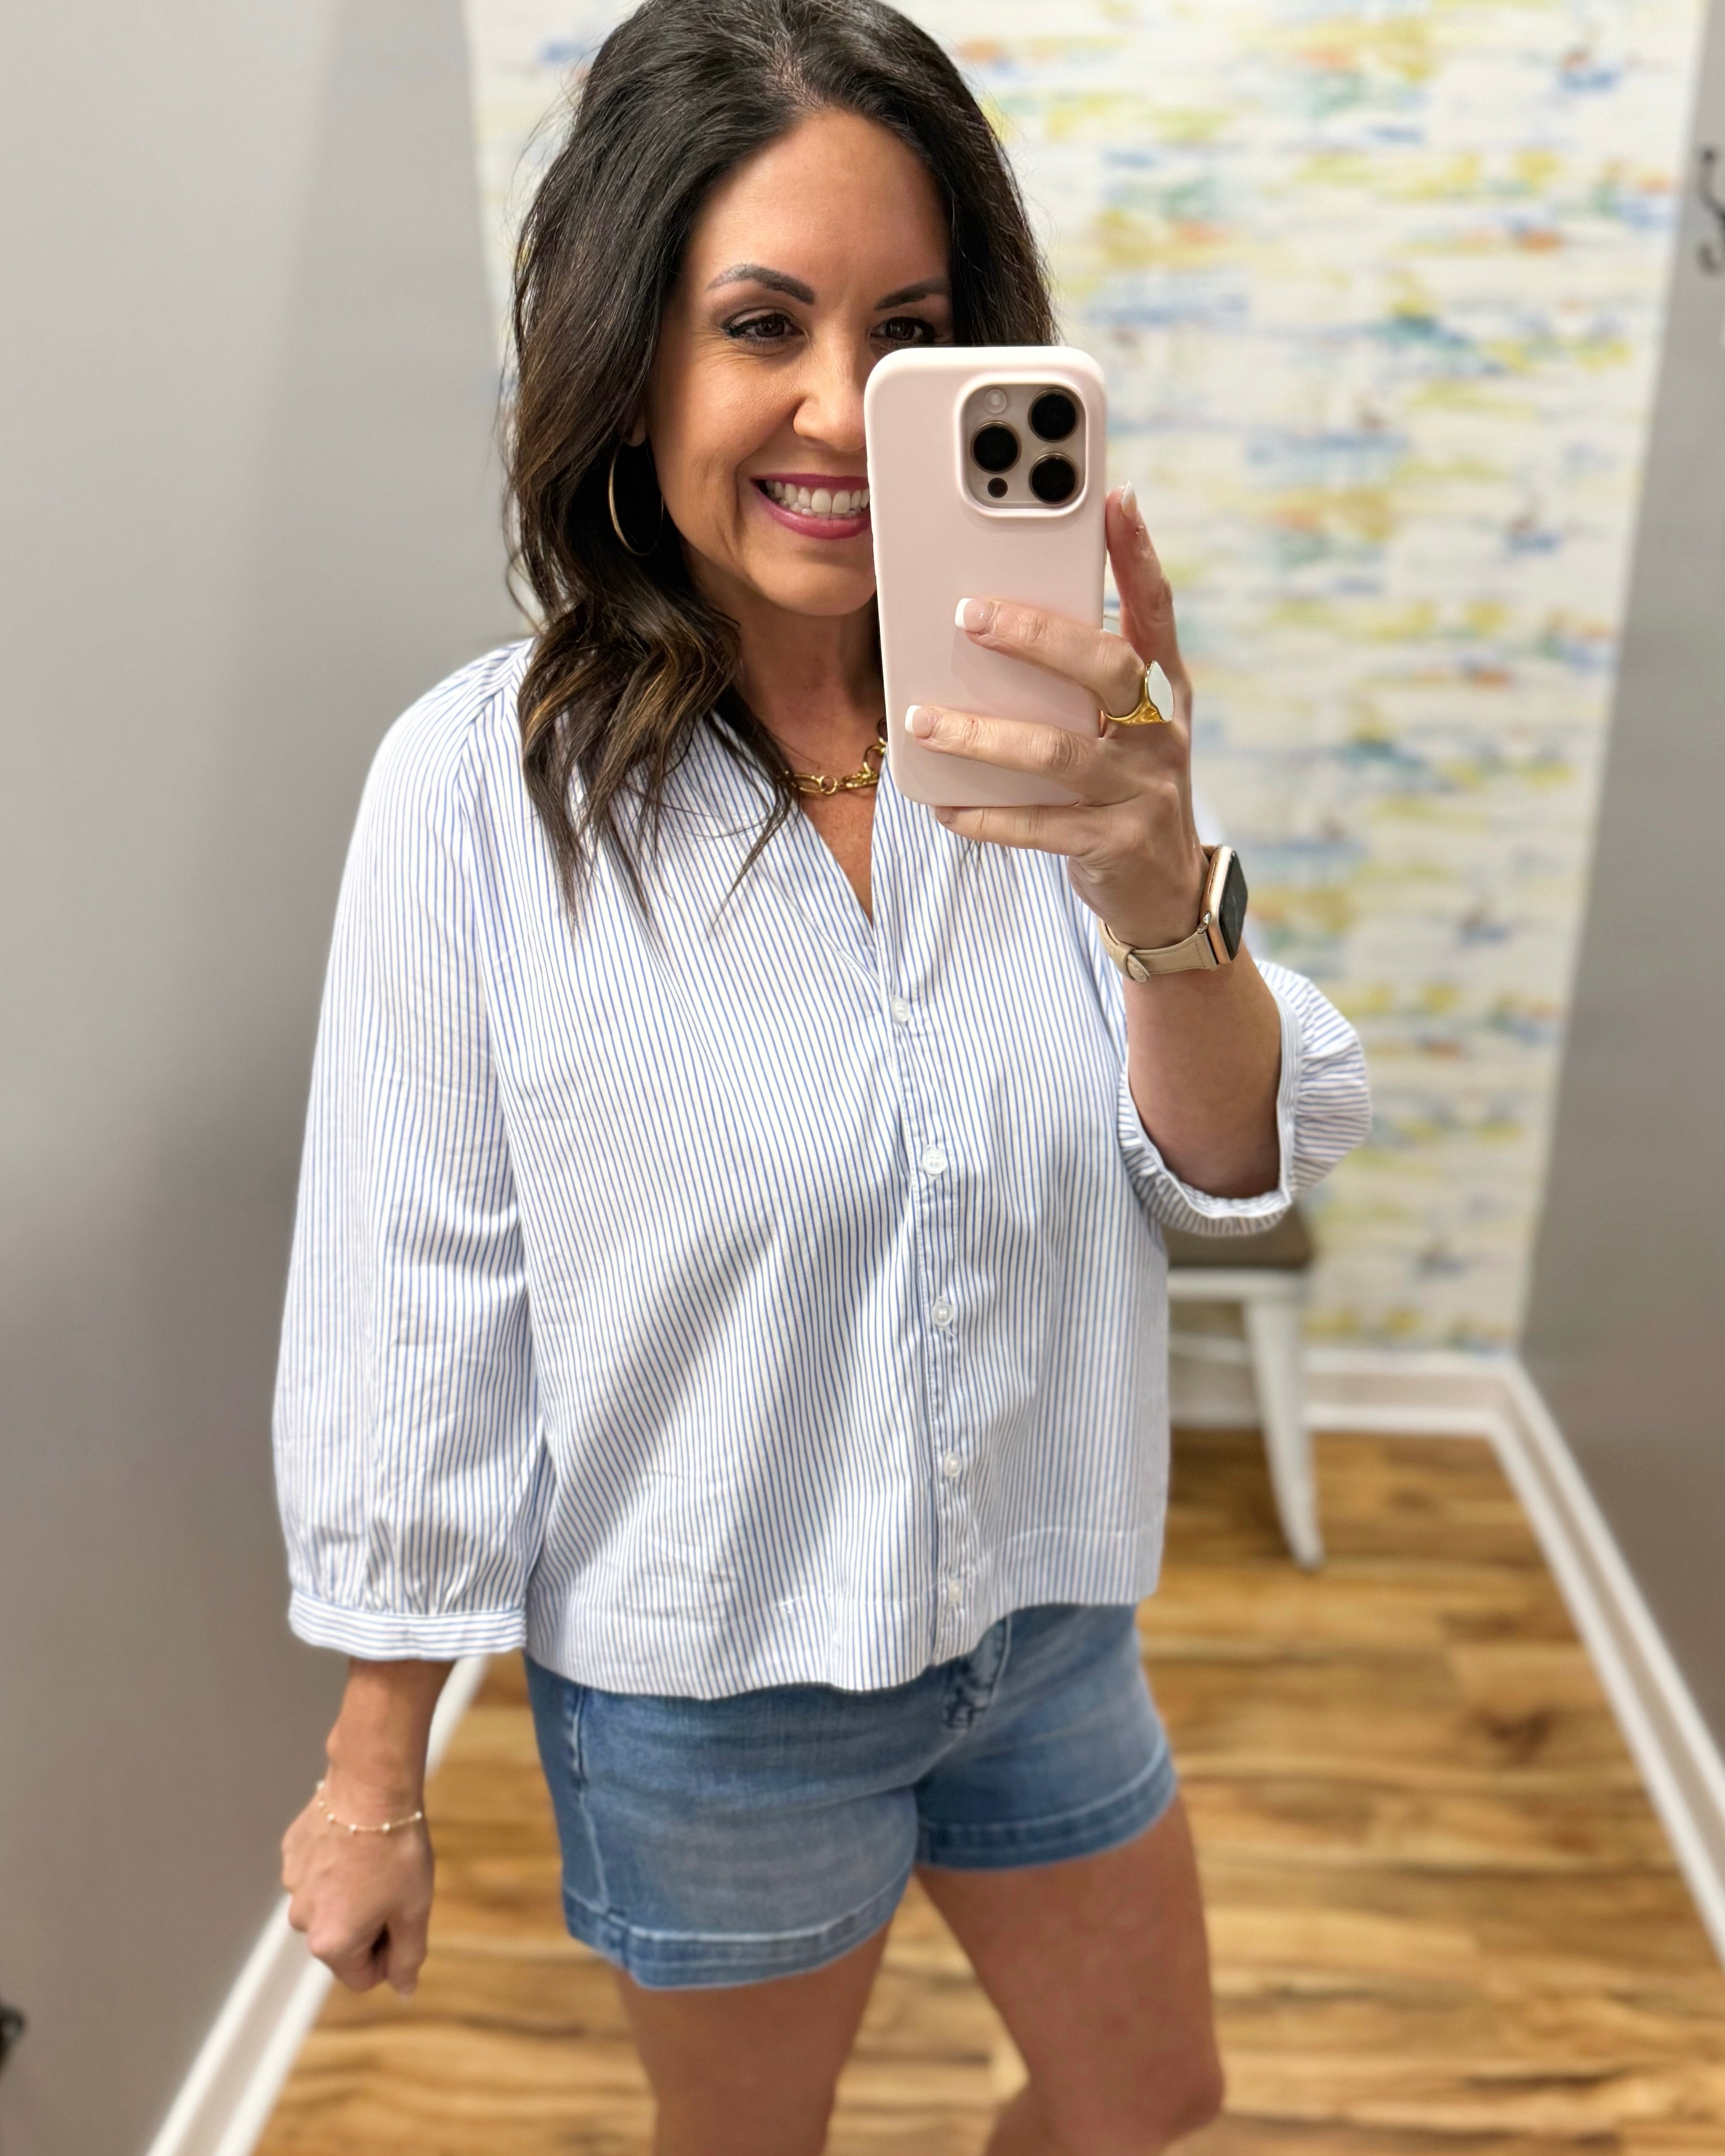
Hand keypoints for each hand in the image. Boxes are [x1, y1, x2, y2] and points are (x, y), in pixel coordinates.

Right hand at [282, 1767, 433, 1995]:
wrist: (371, 1786)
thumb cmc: (397, 1852)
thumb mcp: (414, 1910)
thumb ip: (407, 1957)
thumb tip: (403, 1990)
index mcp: (331, 1943)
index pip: (362, 1976)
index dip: (390, 1956)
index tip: (404, 1921)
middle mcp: (302, 1920)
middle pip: (342, 1941)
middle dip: (369, 1924)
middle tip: (393, 1887)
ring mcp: (292, 1884)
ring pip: (328, 1904)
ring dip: (350, 1894)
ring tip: (374, 1860)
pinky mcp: (291, 1853)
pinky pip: (317, 1872)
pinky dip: (336, 1865)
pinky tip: (355, 1841)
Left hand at [910, 483, 1206, 950]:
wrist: (1165, 892)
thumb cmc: (1126, 789)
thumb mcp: (1126, 727)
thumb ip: (1086, 679)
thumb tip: (1006, 615)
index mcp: (1164, 693)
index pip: (1156, 612)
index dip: (1140, 556)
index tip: (1116, 499)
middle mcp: (1160, 734)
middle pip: (1106, 668)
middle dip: (1038, 637)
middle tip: (970, 615)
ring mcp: (1141, 791)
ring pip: (1057, 750)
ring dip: (983, 734)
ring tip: (923, 720)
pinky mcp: (1113, 844)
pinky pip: (1039, 826)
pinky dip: (986, 816)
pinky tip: (944, 808)